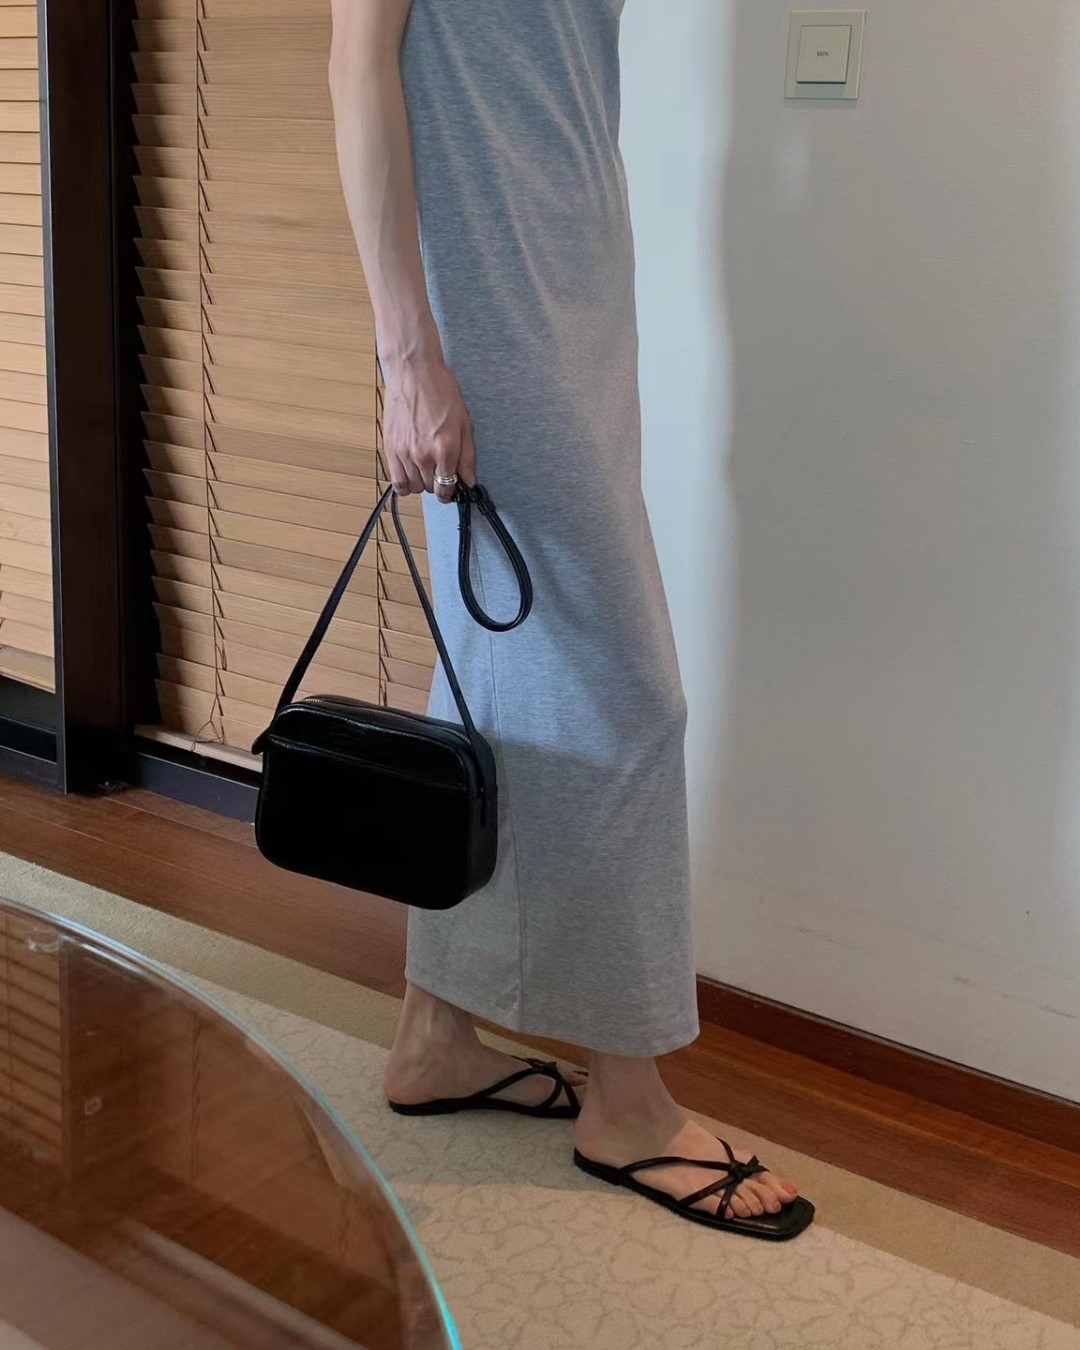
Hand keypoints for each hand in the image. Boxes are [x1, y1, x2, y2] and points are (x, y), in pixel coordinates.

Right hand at [382, 353, 476, 503]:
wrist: (413, 372)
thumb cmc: (441, 392)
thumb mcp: (464, 423)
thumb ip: (467, 456)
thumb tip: (469, 481)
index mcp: (445, 449)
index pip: (446, 488)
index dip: (450, 493)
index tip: (452, 489)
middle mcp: (423, 455)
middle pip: (429, 489)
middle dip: (437, 485)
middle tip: (440, 472)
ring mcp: (404, 453)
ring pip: (413, 487)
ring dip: (421, 483)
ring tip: (426, 470)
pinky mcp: (390, 448)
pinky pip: (396, 481)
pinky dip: (404, 484)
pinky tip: (410, 474)